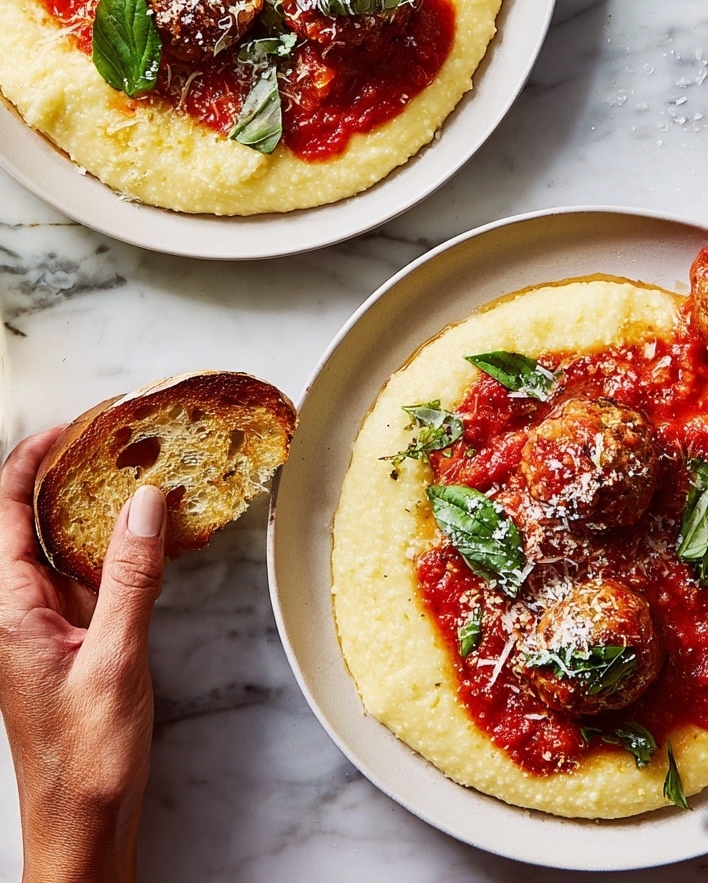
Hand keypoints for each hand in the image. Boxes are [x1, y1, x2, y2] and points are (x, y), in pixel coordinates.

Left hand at [0, 428, 166, 882]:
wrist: (84, 820)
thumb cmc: (84, 755)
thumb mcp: (114, 658)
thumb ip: (131, 578)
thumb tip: (146, 504)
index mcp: (11, 611)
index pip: (8, 515)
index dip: (32, 462)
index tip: (72, 427)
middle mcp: (23, 609)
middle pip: (35, 521)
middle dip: (71, 474)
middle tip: (116, 438)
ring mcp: (50, 623)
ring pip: (68, 547)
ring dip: (98, 508)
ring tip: (139, 473)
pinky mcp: (79, 638)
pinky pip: (95, 576)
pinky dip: (121, 547)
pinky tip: (153, 534)